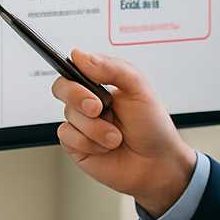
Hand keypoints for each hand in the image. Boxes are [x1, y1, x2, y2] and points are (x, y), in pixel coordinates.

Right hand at [51, 48, 195, 214]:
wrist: (157, 164)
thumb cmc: (152, 126)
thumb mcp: (139, 89)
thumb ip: (112, 68)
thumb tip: (80, 55)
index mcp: (102, 83)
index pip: (75, 68)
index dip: (73, 70)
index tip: (82, 76)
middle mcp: (89, 102)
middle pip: (62, 88)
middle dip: (79, 97)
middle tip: (99, 108)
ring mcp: (82, 124)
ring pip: (69, 116)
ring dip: (96, 128)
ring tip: (116, 137)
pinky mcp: (76, 145)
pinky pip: (68, 137)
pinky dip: (89, 142)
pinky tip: (105, 147)